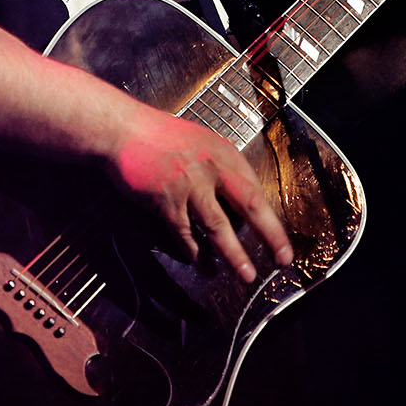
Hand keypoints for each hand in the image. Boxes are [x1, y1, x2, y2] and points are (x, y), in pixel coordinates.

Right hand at [107, 107, 292, 282]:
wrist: (123, 130)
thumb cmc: (160, 136)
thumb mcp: (201, 143)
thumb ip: (221, 169)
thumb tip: (237, 204)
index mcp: (225, 154)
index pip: (257, 190)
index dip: (272, 217)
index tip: (281, 237)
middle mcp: (212, 169)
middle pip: (250, 206)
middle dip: (271, 236)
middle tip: (282, 259)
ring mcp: (189, 185)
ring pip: (218, 227)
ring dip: (234, 255)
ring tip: (246, 275)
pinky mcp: (166, 201)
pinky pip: (184, 235)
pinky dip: (192, 252)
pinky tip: (197, 262)